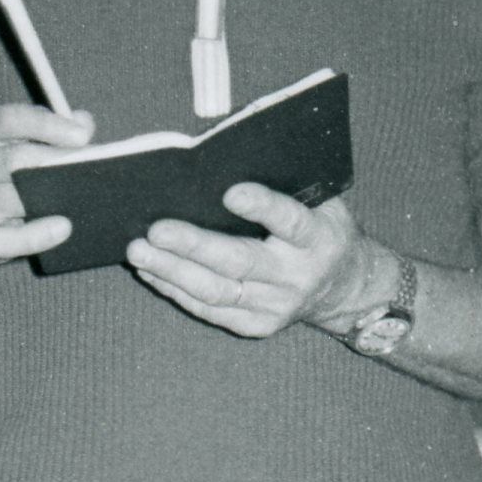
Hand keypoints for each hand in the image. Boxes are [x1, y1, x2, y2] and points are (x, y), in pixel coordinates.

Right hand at [0, 102, 93, 265]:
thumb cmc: (3, 173)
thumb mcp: (20, 141)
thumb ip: (52, 129)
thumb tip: (84, 122)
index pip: (8, 120)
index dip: (46, 125)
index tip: (81, 135)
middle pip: (14, 160)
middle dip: (54, 163)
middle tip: (88, 169)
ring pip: (14, 199)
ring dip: (51, 199)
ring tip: (86, 197)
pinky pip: (4, 239)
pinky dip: (35, 236)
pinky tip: (63, 228)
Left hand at [126, 184, 375, 337]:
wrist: (343, 287)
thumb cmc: (320, 230)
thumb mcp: (321, 201)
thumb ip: (286, 183)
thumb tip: (225, 155)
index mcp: (317, 238)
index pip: (290, 221)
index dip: (262, 207)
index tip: (231, 193)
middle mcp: (295, 276)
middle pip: (239, 262)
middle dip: (193, 246)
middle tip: (155, 230)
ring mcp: (274, 306)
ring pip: (216, 291)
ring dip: (172, 272)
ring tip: (138, 252)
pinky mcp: (256, 326)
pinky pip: (209, 310)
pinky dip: (176, 290)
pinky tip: (151, 272)